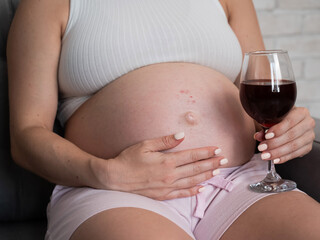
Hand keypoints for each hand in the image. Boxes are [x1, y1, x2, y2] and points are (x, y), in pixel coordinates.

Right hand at [94, 133, 225, 199]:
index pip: (192, 155)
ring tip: (218, 172)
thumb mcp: (145, 145)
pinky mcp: (162, 195)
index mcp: (167, 161)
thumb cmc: (128, 159)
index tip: (217, 149)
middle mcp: (170, 175)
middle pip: (196, 168)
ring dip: (207, 176)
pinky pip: (182, 194)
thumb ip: (164, 140)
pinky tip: (202, 189)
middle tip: (225, 160)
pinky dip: (194, 191)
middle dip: (212, 163)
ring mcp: (167, 187)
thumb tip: (181, 135)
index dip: (206, 152)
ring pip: (192, 181)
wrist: (114, 178)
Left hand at [254, 107, 314, 163]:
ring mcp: (309, 136)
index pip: (290, 121)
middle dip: (274, 143)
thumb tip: (258, 136)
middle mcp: (308, 123)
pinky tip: (275, 159)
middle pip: (291, 135)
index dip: (278, 130)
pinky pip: (296, 154)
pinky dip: (284, 158)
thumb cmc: (280, 119)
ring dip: (277, 152)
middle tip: (262, 147)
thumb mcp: (272, 119)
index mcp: (301, 112)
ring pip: (293, 146)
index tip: (267, 136)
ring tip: (265, 155)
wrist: (288, 124)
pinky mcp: (308, 147)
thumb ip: (265, 126)